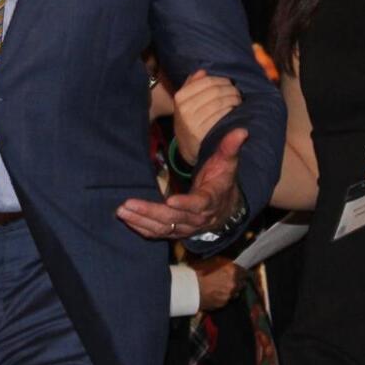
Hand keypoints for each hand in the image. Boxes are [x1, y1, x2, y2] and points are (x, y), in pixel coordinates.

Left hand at [118, 127, 249, 240]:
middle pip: (173, 219)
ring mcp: (186, 228)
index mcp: (211, 201)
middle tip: (128, 204)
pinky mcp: (176, 231)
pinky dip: (142, 228)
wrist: (226, 209)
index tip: (170, 201)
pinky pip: (158, 234)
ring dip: (141, 221)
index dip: (185, 204)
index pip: (198, 205)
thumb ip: (230, 147)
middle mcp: (198, 219)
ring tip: (122, 211)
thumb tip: (242, 131)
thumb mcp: (228, 163)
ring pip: (163, 228)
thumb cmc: (222, 181)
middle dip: (150, 212)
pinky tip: (127, 219)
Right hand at [171, 69, 241, 157]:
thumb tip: (202, 71)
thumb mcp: (185, 102)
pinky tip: (235, 111)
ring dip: (233, 99)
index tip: (229, 83)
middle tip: (237, 93)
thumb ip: (192, 85)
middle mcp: (184, 109)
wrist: (187, 148)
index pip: (207, 81)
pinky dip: (231, 111)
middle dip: (230, 90)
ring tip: (238, 101)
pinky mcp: (201, 133)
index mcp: (180, 97)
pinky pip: (221, 116)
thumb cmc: (190, 120)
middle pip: (215, 91)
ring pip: (220, 102)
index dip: (222, 80)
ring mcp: (192, 122)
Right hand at [192, 258, 245, 310]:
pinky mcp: (222, 304)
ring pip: (235, 293)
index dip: (241, 272)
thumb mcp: (212, 260)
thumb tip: (228, 265)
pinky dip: (223, 297)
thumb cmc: (197, 271)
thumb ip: (224, 264)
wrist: (188, 288)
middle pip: (242, 283)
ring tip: (222, 288)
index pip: (245, 272)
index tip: (239, 272)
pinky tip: (215, 294)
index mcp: (232, 271)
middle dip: (238, 281)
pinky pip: (226, 300)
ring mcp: (229, 295)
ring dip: (232, 290)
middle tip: (230, 279)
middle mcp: (233, 284)